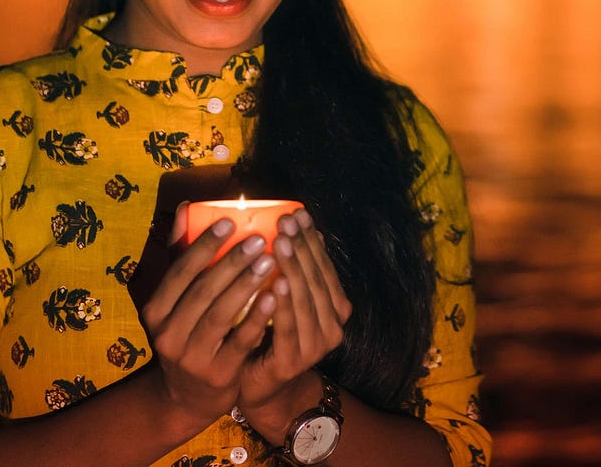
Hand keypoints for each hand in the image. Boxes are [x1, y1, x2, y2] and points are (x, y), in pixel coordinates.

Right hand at [139, 202, 279, 428]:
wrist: (187, 397)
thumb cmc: (188, 333)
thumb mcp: (176, 300)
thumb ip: (181, 256)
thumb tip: (185, 208)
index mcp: (155, 311)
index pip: (179, 272)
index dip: (204, 245)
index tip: (230, 221)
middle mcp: (167, 334)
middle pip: (202, 292)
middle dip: (231, 262)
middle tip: (259, 239)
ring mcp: (191, 357)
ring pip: (220, 315)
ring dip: (246, 285)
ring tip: (270, 261)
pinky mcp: (218, 374)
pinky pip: (240, 341)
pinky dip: (258, 318)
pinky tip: (275, 296)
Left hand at [237, 209, 352, 430]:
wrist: (265, 386)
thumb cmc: (272, 334)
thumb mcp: (286, 297)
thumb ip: (295, 270)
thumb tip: (296, 226)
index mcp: (336, 307)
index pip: (324, 266)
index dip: (311, 239)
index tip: (297, 213)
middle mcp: (334, 325)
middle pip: (316, 279)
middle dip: (301, 247)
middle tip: (286, 222)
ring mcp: (317, 344)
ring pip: (305, 299)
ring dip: (293, 269)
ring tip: (280, 243)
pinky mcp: (295, 360)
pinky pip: (289, 327)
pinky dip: (283, 304)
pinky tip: (275, 283)